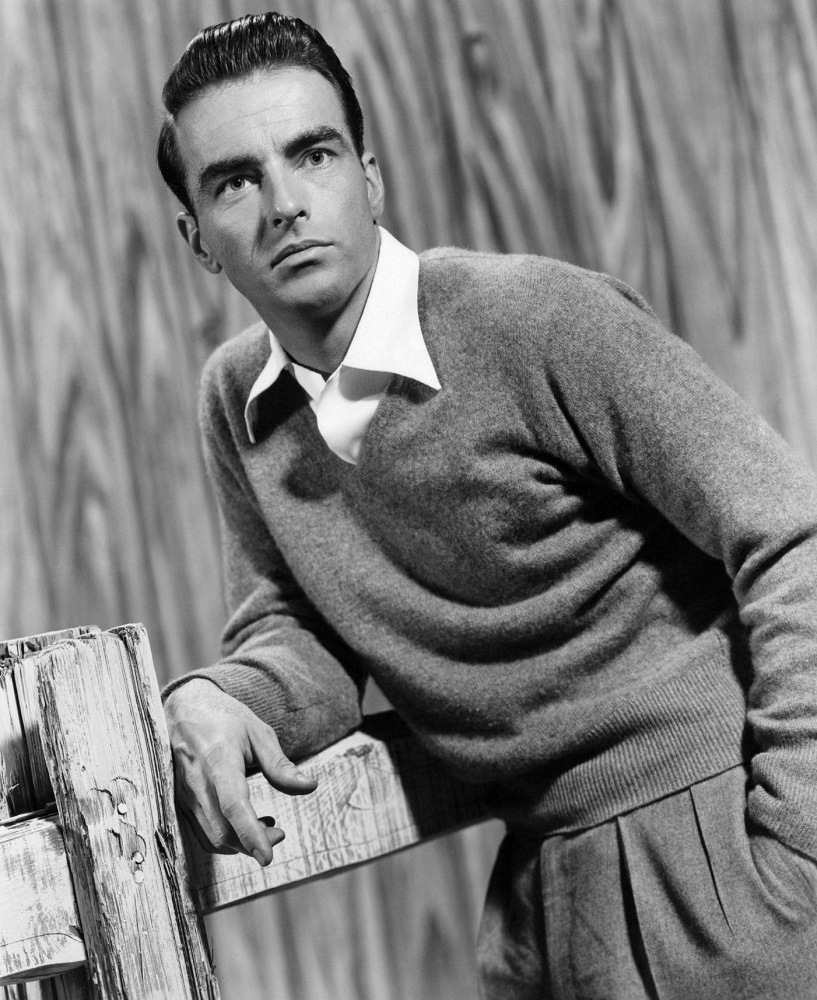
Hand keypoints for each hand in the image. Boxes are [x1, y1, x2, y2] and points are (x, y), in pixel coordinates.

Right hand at [163, 678, 317, 865]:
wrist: (182, 709)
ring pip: (212, 836)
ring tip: (268, 824)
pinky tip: (244, 823)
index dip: (250, 833)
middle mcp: (197, 781)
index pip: (233, 804)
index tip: (267, 857)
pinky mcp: (181, 802)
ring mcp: (184, 794)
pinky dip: (226, 837)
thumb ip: (281, 765)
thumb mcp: (258, 732)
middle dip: (253, 843)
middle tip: (280, 832)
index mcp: (218, 759)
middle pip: (223, 830)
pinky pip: (202, 832)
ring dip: (241, 842)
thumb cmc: (224, 718)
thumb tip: (311, 787)